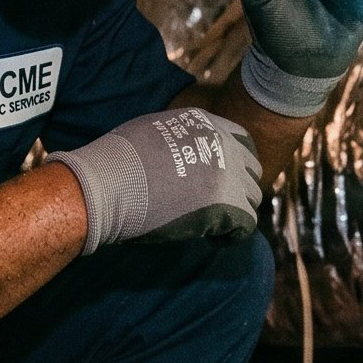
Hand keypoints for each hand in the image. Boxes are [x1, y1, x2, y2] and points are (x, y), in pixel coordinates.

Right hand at [49, 107, 262, 252]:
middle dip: (238, 188)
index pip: (242, 141)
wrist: (109, 183)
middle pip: (252, 170)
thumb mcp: (155, 130)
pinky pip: (247, 225)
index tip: (218, 180)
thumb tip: (184, 153)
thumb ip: (181, 138)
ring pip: (252, 198)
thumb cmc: (118, 161)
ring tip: (211, 224)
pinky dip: (231, 235)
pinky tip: (211, 238)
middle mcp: (224, 145)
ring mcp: (229, 175)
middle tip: (217, 205)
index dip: (234, 164)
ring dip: (236, 211)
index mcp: (207, 124)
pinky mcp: (227, 206)